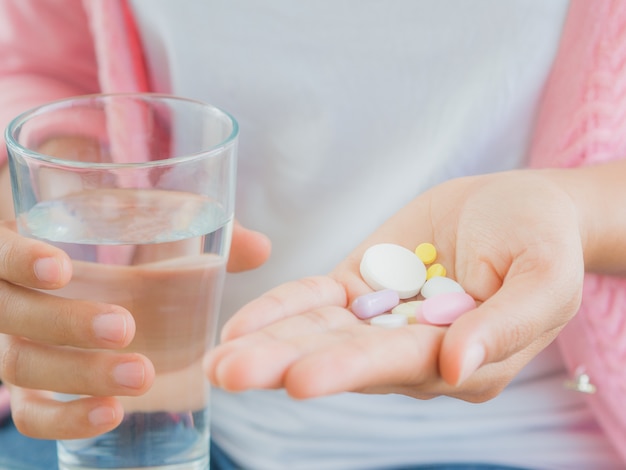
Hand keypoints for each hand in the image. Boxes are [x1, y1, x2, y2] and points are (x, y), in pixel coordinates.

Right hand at [0, 220, 269, 438]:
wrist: (84, 254)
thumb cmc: (109, 227)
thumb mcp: (140, 215)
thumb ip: (192, 225)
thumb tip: (260, 248)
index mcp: (21, 237)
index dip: (17, 259)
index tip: (61, 269)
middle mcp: (9, 292)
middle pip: (8, 314)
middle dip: (63, 323)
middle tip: (125, 327)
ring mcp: (15, 338)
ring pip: (18, 365)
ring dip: (75, 374)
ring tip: (140, 376)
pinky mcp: (32, 380)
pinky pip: (30, 410)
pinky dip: (63, 418)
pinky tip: (111, 415)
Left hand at [205, 170, 583, 402]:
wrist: (515, 206)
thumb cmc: (542, 239)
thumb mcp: (544, 276)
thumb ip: (504, 325)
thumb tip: (457, 368)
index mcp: (463, 358)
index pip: (399, 365)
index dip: (349, 370)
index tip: (299, 379)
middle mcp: (413, 349)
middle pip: (343, 358)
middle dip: (284, 365)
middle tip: (228, 373)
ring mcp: (380, 319)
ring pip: (318, 334)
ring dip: (268, 343)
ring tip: (217, 358)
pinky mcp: (359, 287)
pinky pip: (314, 300)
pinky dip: (279, 310)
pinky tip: (241, 325)